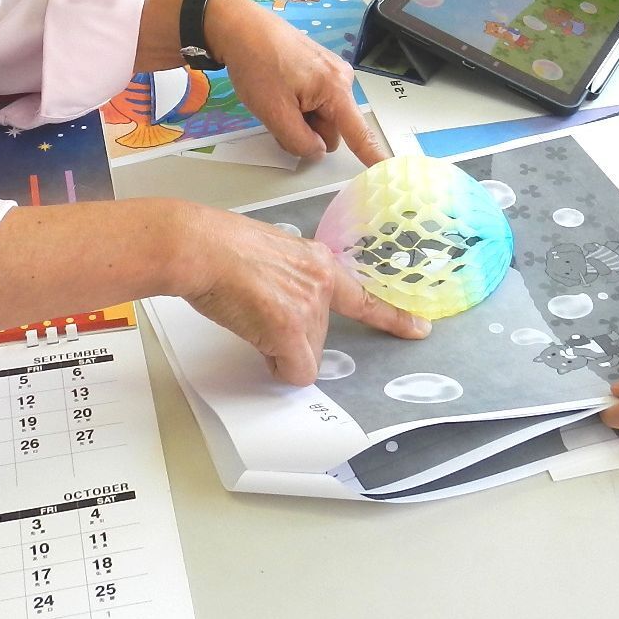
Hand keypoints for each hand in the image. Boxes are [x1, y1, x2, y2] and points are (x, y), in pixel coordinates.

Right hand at [178, 204, 427, 383]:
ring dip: (277, 349)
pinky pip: (295, 371)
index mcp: (318, 261)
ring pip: (304, 356)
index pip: (363, 295)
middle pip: (319, 338)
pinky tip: (253, 336)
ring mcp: (308, 307)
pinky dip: (276, 367)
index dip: (393, 317)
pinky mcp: (290, 329)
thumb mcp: (271, 254)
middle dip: (291, 338)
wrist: (199, 247)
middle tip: (257, 313)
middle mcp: (321, 283)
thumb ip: (292, 281)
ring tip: (248, 315)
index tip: (420, 329)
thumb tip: (281, 309)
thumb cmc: (219, 248)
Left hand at [204, 0, 385, 163]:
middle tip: (279, 114)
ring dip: (300, 118)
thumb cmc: (257, 64)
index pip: (359, 133)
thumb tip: (317, 151)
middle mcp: (341, 79)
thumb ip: (298, 140)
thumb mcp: (273, 112)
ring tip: (277, 97)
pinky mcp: (319, 68)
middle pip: (332, 129)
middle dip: (308, 131)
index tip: (390, 170)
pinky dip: (298, 105)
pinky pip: (315, 101)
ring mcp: (331, 71)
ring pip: (321, 116)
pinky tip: (280, 89)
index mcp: (335, 89)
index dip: (373, 154)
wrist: (240, 26)